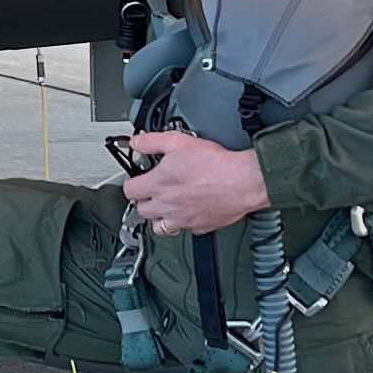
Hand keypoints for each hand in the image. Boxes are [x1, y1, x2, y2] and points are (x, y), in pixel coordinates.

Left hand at [120, 132, 270, 235]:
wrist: (242, 181)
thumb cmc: (215, 164)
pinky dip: (183, 223)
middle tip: (151, 192)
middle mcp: (167, 206)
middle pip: (141, 211)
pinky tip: (189, 212)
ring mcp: (182, 220)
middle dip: (143, 201)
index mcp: (158, 185)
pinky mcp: (199, 227)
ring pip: (159, 228)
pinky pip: (184, 230)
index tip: (136, 179)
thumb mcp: (178, 142)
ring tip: (165, 206)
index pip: (130, 190)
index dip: (131, 183)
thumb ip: (152, 142)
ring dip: (158, 217)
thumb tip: (136, 142)